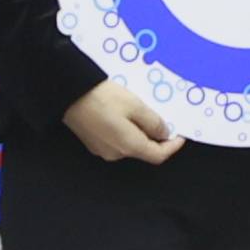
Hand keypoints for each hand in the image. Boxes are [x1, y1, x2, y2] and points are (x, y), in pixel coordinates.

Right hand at [64, 80, 180, 164]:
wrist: (68, 93)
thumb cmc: (103, 98)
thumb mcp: (135, 105)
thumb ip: (153, 122)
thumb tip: (164, 134)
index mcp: (129, 146)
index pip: (158, 156)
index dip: (172, 147)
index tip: (181, 135)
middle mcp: (116, 154)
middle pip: (143, 150)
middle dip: (156, 138)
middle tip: (163, 118)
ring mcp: (102, 150)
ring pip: (130, 145)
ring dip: (140, 133)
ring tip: (142, 113)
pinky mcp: (92, 143)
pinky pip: (117, 140)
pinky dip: (126, 131)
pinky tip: (124, 115)